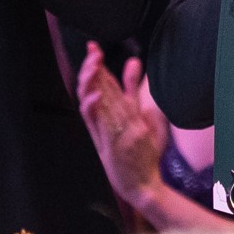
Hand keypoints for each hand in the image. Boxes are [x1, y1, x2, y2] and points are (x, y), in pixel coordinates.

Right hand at [77, 49, 167, 204]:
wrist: (143, 186)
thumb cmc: (141, 154)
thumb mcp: (139, 116)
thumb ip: (133, 90)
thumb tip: (134, 61)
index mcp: (107, 114)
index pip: (98, 84)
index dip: (94, 65)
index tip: (94, 47)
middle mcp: (102, 122)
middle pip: (90, 90)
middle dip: (90, 68)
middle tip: (93, 51)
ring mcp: (104, 132)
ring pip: (90, 103)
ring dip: (90, 82)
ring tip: (94, 63)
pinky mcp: (108, 144)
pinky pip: (97, 123)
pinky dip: (95, 107)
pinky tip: (97, 93)